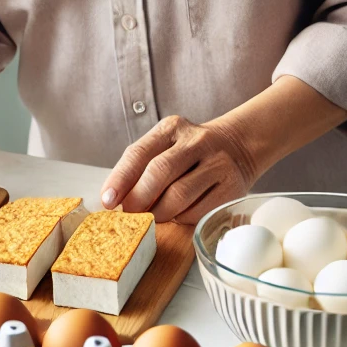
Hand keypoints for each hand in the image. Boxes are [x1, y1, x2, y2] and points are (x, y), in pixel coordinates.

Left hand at [99, 115, 258, 224]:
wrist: (238, 148)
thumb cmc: (189, 152)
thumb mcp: (166, 146)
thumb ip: (141, 166)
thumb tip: (114, 198)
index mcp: (172, 128)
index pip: (139, 152)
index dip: (120, 179)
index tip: (108, 200)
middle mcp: (196, 141)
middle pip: (159, 172)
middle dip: (139, 198)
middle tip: (130, 213)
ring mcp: (217, 164)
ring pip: (180, 195)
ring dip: (159, 212)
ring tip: (152, 216)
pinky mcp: (232, 188)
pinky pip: (199, 211)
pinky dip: (182, 218)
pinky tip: (177, 215)